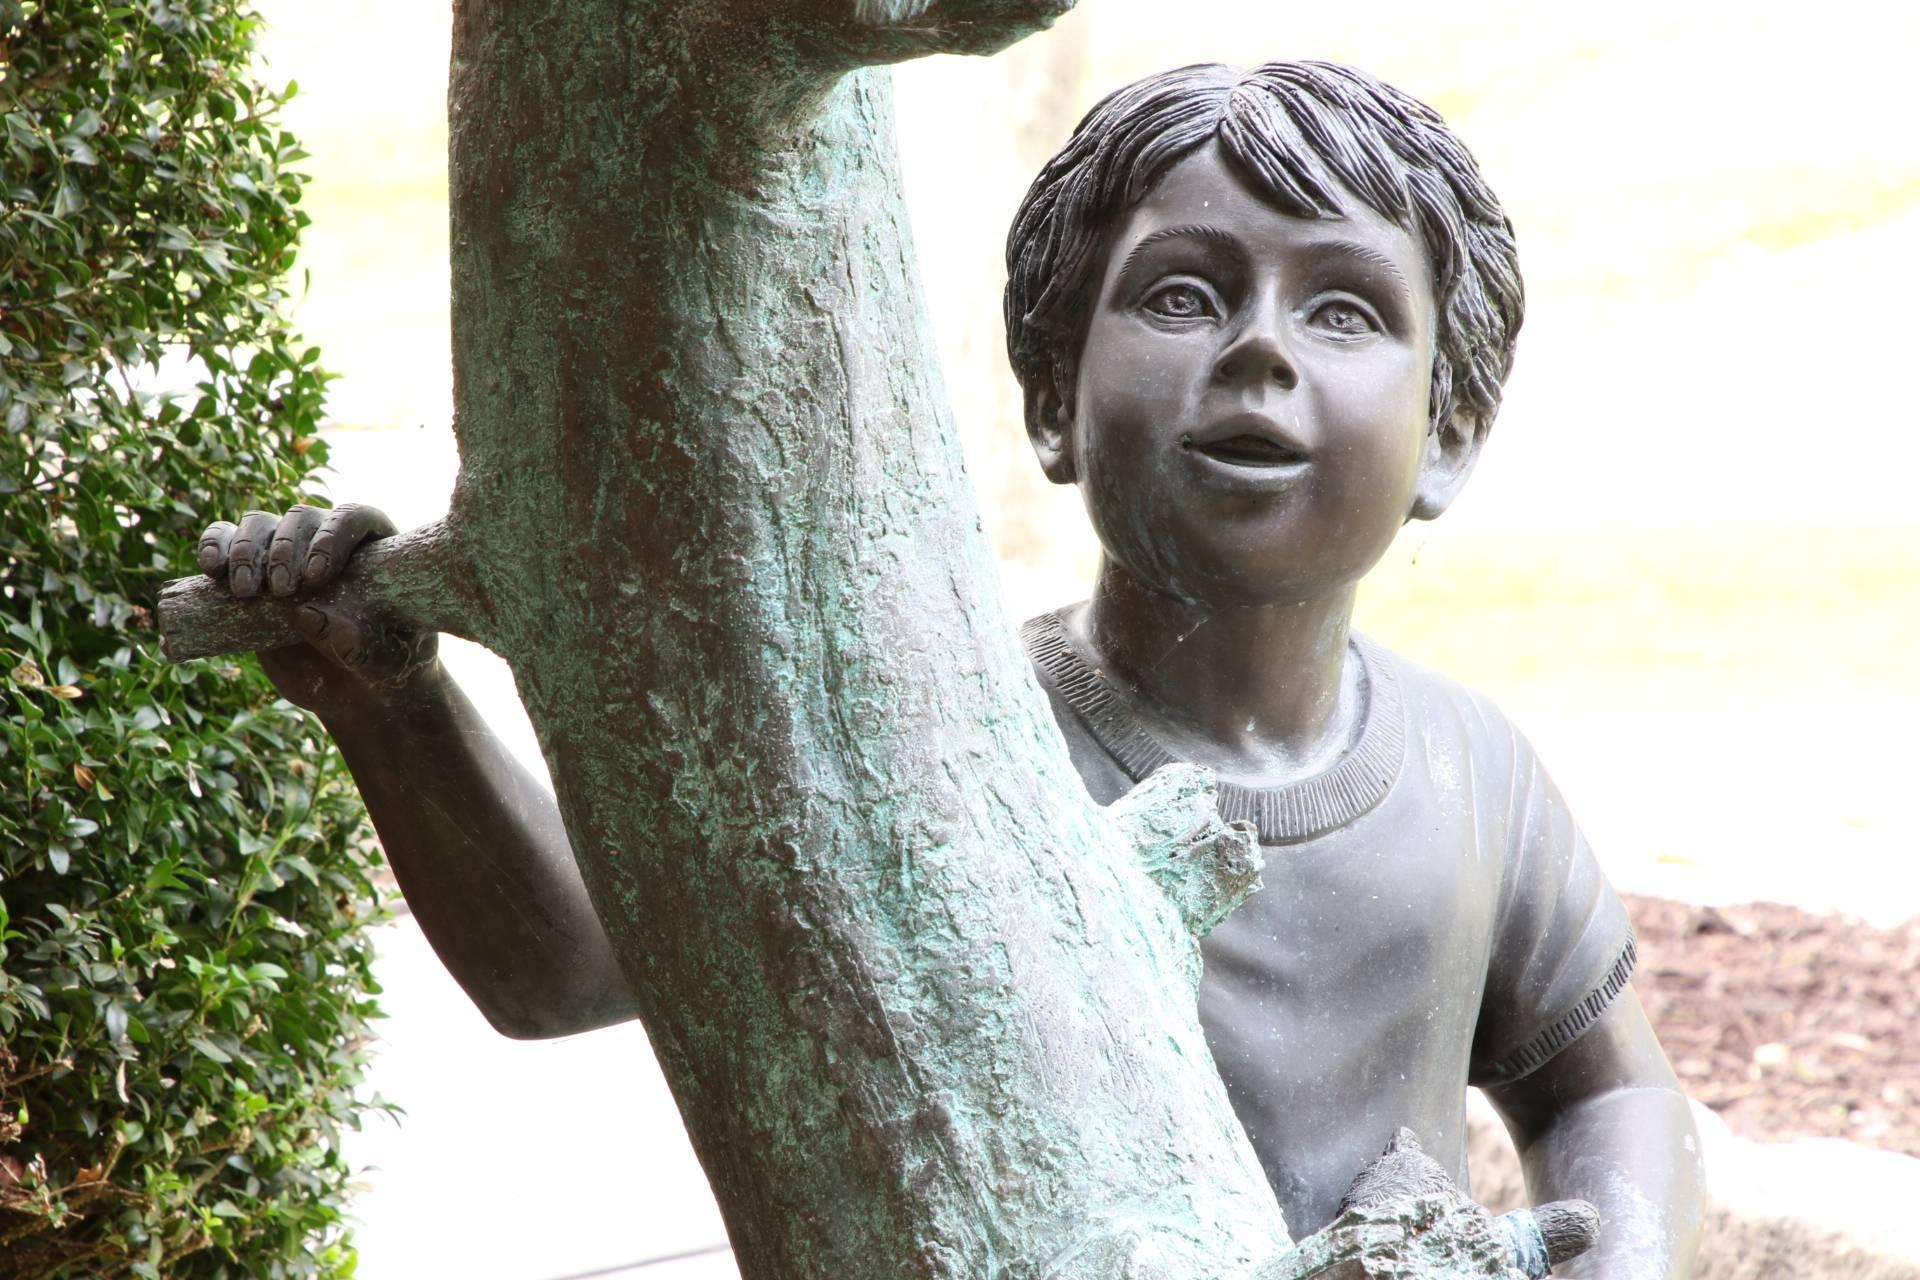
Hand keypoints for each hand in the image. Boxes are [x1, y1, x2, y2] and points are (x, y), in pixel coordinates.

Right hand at [195, 504, 439, 718]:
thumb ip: (356, 645)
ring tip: (246, 592)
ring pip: (259, 523)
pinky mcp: (250, 566)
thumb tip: (307, 614)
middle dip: (285, 550)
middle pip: (301, 518)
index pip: (354, 518)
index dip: (333, 536)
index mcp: (374, 549)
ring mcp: (285, 550)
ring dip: (247, 551)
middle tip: (281, 590)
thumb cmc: (378, 668)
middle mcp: (327, 539)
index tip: (316, 575)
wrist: (347, 686)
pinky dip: (214, 545)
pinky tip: (213, 569)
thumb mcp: (379, 665)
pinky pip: (224, 537)